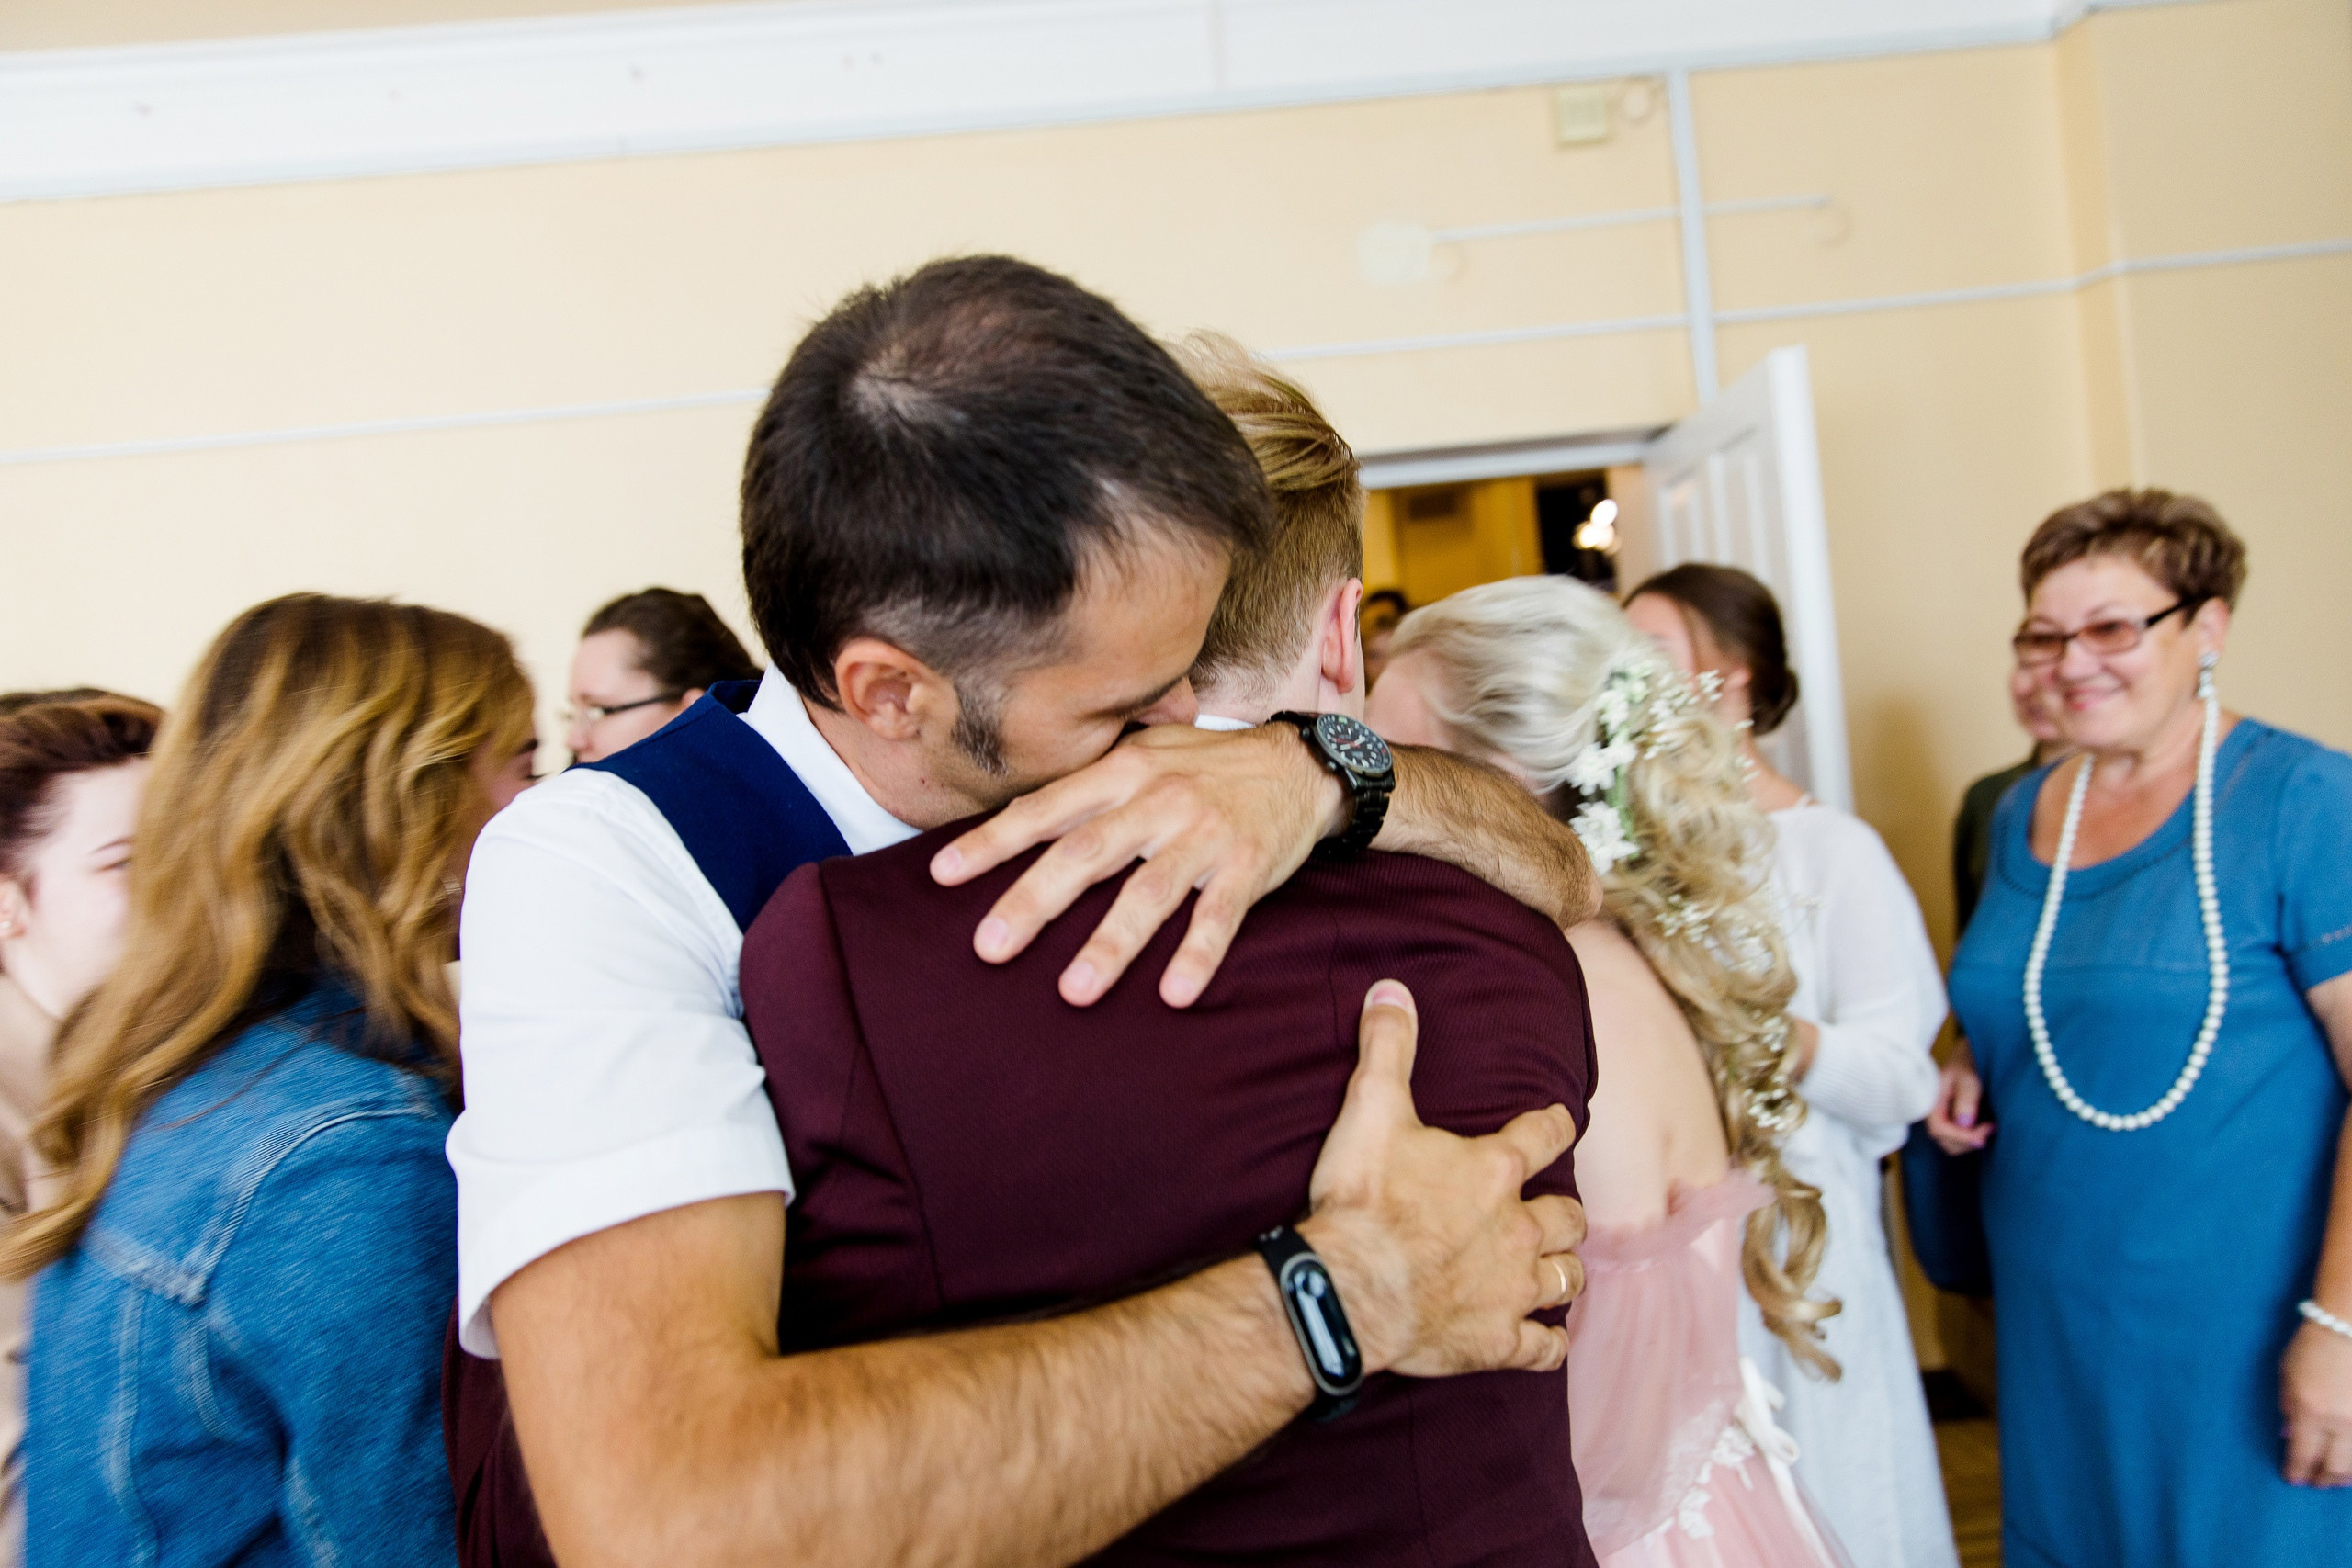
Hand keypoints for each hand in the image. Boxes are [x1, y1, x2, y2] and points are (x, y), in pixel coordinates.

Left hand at [932, 723, 1344, 1007]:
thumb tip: (1019, 818)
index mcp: (1124, 771)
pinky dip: (1197, 955)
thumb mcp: (1146, 754)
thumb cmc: (1207, 765)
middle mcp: (1158, 799)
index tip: (943, 874)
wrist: (1301, 764)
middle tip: (990, 948)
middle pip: (1086, 854)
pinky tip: (1173, 994)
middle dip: (1034, 902)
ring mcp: (1203, 834)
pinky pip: (1219, 916)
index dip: (993, 842)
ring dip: (1110, 944)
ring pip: (1149, 892)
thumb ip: (1090, 784)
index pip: (1046, 809)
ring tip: (1073, 992)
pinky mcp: (1247, 866)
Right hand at [1298, 980, 1585, 1377]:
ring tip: (1556, 1269)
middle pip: (1567, 1217)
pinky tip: (1548, 1340)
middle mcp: (1517, 1228)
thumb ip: (1387, 1048)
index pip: (1543, 1135)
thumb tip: (1393, 989)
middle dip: (1564, 1213)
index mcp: (1493, 1170)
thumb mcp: (1370, 1109)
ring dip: (1563, 1271)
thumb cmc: (1362, 1200)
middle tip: (1553, 1213)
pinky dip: (1549, 1343)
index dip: (1552, 1125)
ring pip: (1566, 1278)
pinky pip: (1543, 1348)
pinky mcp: (1497, 1341)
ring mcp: (1511, 1289)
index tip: (1558, 1122)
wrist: (1348, 1289)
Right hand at [1926, 1038, 1992, 1153]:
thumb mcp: (1968, 1075)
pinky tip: (1987, 1126)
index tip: (1984, 1132)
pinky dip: (1973, 1138)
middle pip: (1944, 1141)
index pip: (1939, 1129)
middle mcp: (1935, 1112)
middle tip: (1990, 1128)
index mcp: (1932, 1100)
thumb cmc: (1968, 1059)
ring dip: (1971, 1141)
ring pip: (1951, 1143)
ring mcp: (1945, 1117)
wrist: (1972, 1052)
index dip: (1960, 1136)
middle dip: (1967, 1141)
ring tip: (1990, 1127)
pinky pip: (1960, 1139)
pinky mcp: (1955, 1120)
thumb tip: (1964, 1124)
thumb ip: (1966, 1098)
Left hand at [2283, 1319, 2351, 1485]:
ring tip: (2338, 1481)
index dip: (2298, 1471)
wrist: (2348, 1327)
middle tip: (2316, 1484)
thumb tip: (2289, 1437)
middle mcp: (2339, 1422)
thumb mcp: (2288, 1375)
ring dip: (2347, 1477)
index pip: (2302, 1454)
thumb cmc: (2313, 1346)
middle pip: (2333, 1466)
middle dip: (2323, 1479)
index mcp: (2309, 1411)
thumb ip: (2288, 1408)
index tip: (2294, 1480)